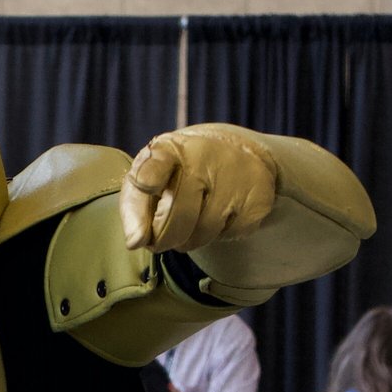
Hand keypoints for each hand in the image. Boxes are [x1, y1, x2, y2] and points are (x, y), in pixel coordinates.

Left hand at [121, 125, 277, 252]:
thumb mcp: (152, 177)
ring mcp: (234, 178)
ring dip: (190, 239)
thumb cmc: (181, 172)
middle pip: (176, 217)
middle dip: (164, 238)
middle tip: (161, 240)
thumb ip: (135, 209)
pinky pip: (229, 235)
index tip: (145, 189)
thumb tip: (135, 242)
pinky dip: (219, 235)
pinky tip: (218, 216)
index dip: (148, 181)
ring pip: (203, 232)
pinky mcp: (256, 199)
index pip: (155, 167)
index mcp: (170, 149)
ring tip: (191, 223)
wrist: (240, 150)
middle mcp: (204, 157)